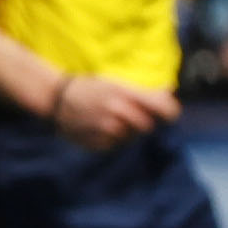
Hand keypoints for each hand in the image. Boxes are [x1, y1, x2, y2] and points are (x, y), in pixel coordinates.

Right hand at [47, 72, 178, 150]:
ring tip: (111, 119)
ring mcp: (107, 130)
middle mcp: (118, 112)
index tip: (170, 114)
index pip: (161, 107)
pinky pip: (116, 144)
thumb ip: (141, 90)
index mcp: (124, 93)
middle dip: (144, 121)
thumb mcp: (115, 82)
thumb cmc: (90, 87)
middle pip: (148, 126)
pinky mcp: (98, 143)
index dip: (170, 112)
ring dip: (127, 130)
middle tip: (131, 114)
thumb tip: (169, 91)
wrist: (56, 98)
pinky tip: (99, 127)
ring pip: (131, 136)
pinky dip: (113, 138)